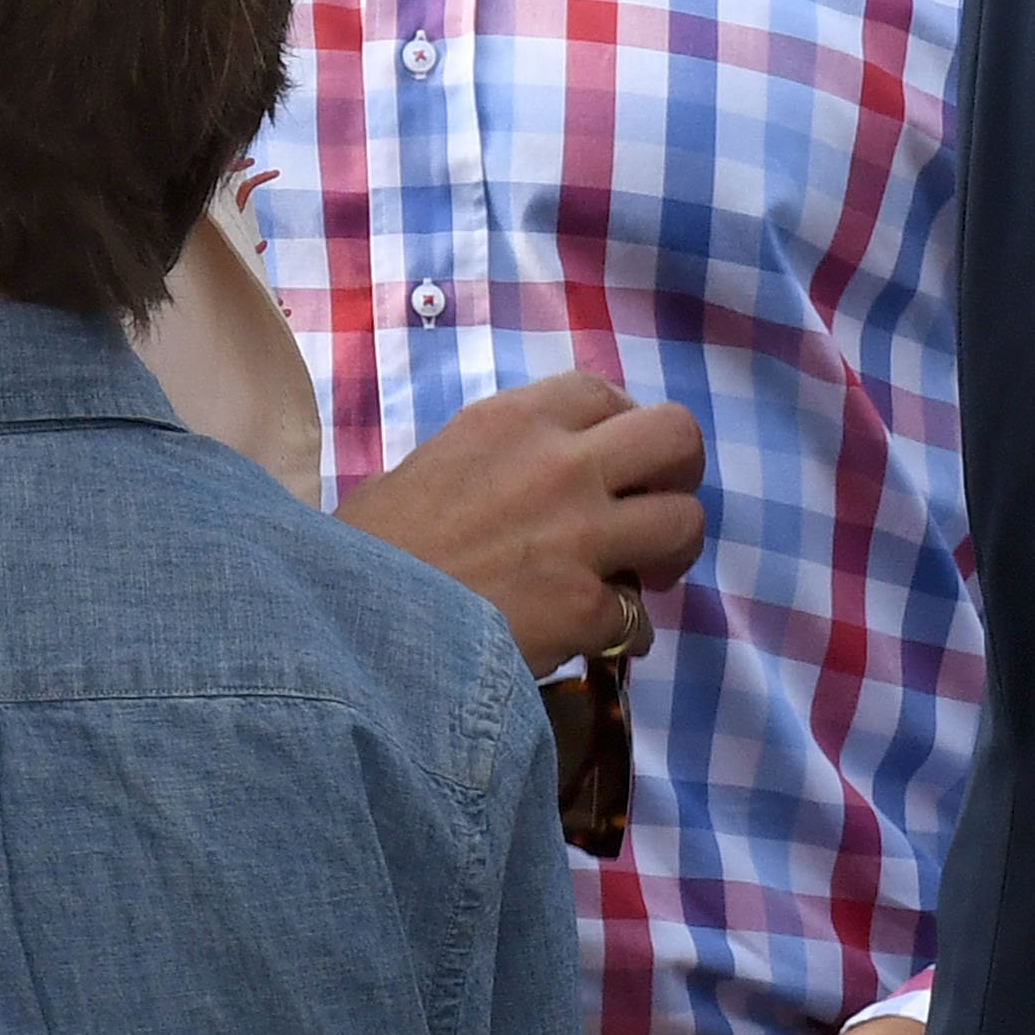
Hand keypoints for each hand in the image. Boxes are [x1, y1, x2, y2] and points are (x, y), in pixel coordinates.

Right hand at [335, 371, 703, 673]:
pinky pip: (640, 618)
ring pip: (685, 523)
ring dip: (667, 557)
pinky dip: (622, 635)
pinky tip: (588, 643)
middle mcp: (559, 462)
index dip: (624, 428)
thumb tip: (531, 491)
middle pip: (677, 436)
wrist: (349, 626)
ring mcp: (580, 534)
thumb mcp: (428, 469)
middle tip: (648, 513)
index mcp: (512, 420)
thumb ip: (494, 463)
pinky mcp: (585, 606)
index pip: (605, 391)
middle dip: (677, 477)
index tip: (612, 465)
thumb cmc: (369, 552)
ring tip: (633, 581)